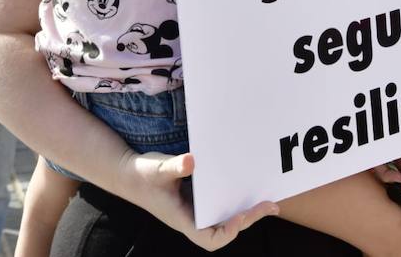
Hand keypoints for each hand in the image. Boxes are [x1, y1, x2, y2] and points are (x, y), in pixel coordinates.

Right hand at [121, 151, 277, 250]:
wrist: (130, 174)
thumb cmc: (143, 175)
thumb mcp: (158, 169)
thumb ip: (174, 167)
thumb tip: (190, 161)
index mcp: (184, 220)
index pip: (210, 239)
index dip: (228, 232)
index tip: (240, 216)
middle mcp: (193, 219)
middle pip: (226, 229)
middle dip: (249, 219)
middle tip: (270, 206)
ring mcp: (196, 211)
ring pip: (226, 218)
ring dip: (247, 211)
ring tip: (268, 202)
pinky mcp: (198, 200)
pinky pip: (222, 205)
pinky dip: (236, 199)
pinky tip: (248, 188)